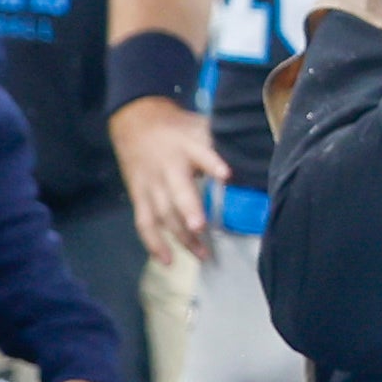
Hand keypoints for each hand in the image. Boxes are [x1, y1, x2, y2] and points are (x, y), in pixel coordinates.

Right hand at [112, 95, 228, 264]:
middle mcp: (166, 168)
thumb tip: (247, 159)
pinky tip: (168, 261)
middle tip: (200, 228)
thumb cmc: (176, 128)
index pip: (201, 154)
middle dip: (188, 211)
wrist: (134, 120)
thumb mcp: (199, 126)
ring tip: (201, 254)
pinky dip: (154, 243)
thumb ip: (219, 143)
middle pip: (176, 192)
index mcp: (185, 147)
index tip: (226, 175)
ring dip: (180, 236)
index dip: (212, 163)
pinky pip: (144, 223)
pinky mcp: (138, 197)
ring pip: (162, 213)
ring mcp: (150, 185)